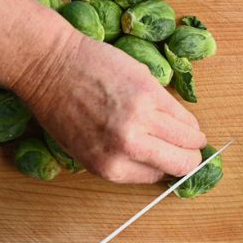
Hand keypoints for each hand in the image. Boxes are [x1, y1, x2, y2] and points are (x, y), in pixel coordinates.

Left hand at [17, 32, 206, 183]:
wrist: (49, 66)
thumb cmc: (61, 108)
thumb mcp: (85, 152)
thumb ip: (124, 164)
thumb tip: (161, 166)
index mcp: (110, 167)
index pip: (160, 176)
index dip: (167, 167)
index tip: (170, 159)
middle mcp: (128, 145)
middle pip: (184, 162)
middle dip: (190, 158)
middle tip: (188, 150)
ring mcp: (142, 117)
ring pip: (191, 138)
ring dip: (193, 137)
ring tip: (186, 132)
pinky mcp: (151, 91)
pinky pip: (183, 114)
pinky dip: (186, 118)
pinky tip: (178, 116)